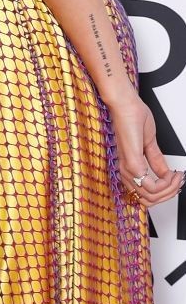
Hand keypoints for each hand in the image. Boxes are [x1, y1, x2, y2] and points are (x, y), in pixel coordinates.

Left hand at [108, 92, 183, 206]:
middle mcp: (126, 169)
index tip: (176, 180)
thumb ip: (155, 160)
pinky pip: (149, 186)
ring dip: (169, 190)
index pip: (144, 195)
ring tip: (177, 178)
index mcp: (129, 166)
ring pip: (150, 196)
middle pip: (148, 200)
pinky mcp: (133, 161)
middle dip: (169, 194)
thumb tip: (165, 173)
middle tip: (179, 183)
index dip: (164, 192)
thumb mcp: (148, 142)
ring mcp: (128, 167)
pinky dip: (165, 184)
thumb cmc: (132, 116)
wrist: (126, 103)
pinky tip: (172, 174)